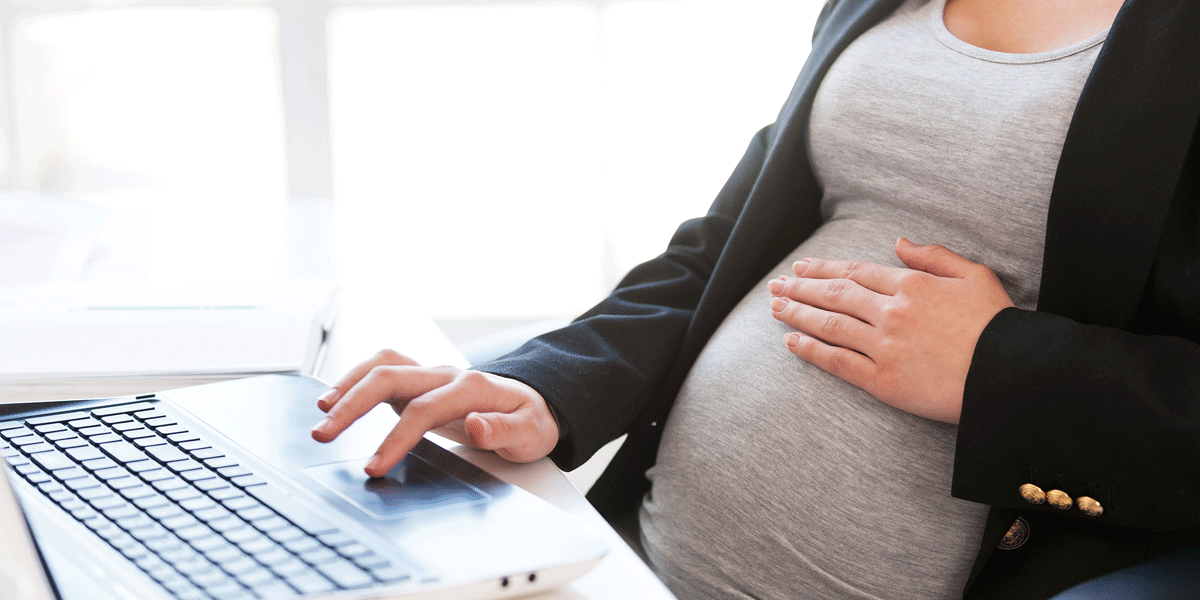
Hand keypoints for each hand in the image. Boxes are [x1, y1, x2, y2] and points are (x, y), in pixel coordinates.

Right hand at [310, 349, 558, 476]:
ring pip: (382, 365)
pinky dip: (355, 379)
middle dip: (352, 404)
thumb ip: (504, 430)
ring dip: (348, 385)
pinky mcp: (419, 382)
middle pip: (390, 377)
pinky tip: (336, 398)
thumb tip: (476, 424)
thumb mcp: (531, 433)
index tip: (374, 465)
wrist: (534, 403)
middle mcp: (445, 375)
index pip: (423, 410)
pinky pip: (382, 370)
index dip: (395, 438)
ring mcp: (431, 375)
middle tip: (324, 434)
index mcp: (471, 388)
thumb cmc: (530, 419)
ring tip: (321, 412)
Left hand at [768, 238, 1013, 422]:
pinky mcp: (883, 380)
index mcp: (911, 285)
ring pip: (830, 325)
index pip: (855, 272)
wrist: (1011, 375)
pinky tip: (791, 342)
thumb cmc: (998, 325)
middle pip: (834, 295)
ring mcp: (884, 347)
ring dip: (798, 314)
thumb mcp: (975, 275)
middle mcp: (891, 312)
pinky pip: (837, 362)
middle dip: (801, 288)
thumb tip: (899, 242)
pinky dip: (811, 350)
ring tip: (775, 307)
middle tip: (777, 285)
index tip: (802, 268)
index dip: (824, 269)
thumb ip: (934, 256)